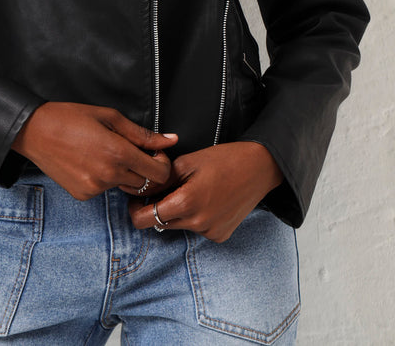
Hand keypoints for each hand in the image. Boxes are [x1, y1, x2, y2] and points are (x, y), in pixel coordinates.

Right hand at [12, 101, 177, 200]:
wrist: (34, 132)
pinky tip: (90, 162)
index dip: (162, 163)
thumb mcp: (110, 117)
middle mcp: (109, 175)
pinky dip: (105, 179)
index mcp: (118, 153)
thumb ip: (143, 134)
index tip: (153, 152)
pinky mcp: (83, 195)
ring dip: (124, 174)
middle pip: (145, 183)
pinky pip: (105, 190)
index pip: (159, 173)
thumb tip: (171, 140)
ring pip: (124, 186)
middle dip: (145, 169)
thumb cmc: (71, 117)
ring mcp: (95, 188)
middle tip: (131, 151)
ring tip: (106, 153)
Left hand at [129, 141, 283, 241]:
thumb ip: (161, 179)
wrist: (259, 168)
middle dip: (156, 208)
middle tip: (162, 189)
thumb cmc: (224, 159)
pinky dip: (194, 217)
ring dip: (176, 212)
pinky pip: (197, 228)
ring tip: (190, 190)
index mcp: (186, 203)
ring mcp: (211, 232)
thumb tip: (142, 191)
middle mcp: (198, 223)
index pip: (145, 220)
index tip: (136, 199)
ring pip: (179, 226)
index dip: (135, 210)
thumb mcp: (187, 162)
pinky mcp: (220, 235)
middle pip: (161, 223)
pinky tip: (206, 199)